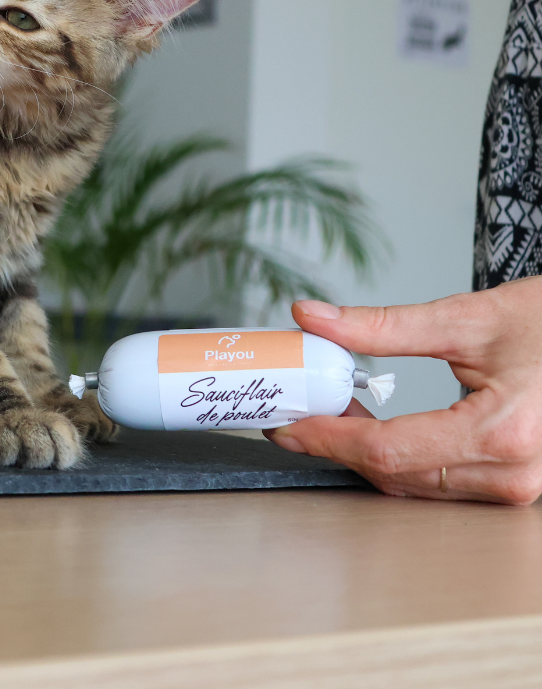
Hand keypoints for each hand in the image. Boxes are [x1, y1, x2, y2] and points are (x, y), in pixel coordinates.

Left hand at [266, 278, 541, 504]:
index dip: (328, 437)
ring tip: (327, 411)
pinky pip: (438, 481)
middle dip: (336, 444)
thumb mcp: (466, 318)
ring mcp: (518, 486)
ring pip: (414, 484)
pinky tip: (368, 425)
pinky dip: (395, 456)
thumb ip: (382, 325)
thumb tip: (313, 317)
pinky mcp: (513, 483)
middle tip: (294, 411)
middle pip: (396, 474)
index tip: (286, 423)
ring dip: (363, 452)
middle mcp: (514, 474)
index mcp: (503, 433)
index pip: (389, 449)